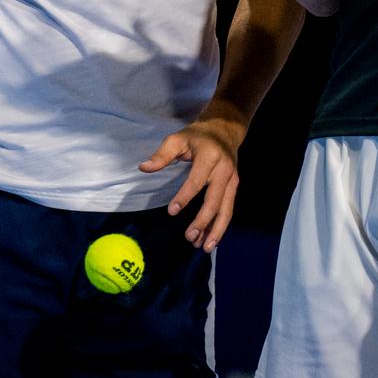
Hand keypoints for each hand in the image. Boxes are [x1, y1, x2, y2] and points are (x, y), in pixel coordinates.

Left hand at [139, 117, 241, 250]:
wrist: (224, 130)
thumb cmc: (196, 136)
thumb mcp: (177, 139)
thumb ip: (161, 154)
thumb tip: (143, 167)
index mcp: (209, 157)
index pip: (196, 180)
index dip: (184, 197)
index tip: (172, 211)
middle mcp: (224, 170)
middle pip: (215, 200)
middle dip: (203, 221)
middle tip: (189, 237)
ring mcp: (232, 180)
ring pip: (226, 209)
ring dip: (216, 230)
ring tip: (203, 247)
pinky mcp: (234, 187)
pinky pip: (228, 210)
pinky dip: (219, 226)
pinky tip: (209, 239)